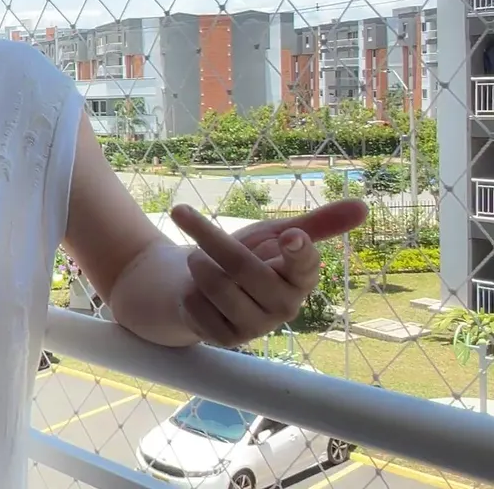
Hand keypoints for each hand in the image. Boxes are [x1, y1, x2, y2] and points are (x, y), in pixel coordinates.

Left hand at [170, 198, 367, 346]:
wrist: (204, 287)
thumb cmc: (248, 256)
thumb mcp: (275, 234)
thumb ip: (315, 223)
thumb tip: (363, 206)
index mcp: (301, 278)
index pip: (306, 266)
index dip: (299, 251)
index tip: (290, 236)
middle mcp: (285, 306)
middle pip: (242, 267)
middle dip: (209, 238)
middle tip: (182, 214)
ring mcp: (256, 327)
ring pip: (215, 284)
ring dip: (196, 264)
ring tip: (198, 263)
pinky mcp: (227, 340)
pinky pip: (196, 304)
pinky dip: (188, 290)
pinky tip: (197, 295)